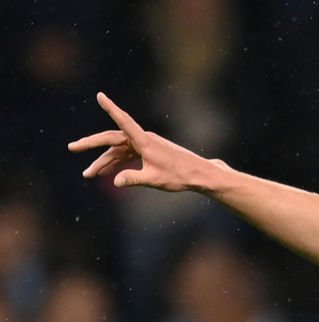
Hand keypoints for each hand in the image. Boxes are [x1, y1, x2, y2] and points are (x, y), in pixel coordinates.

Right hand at [68, 92, 217, 191]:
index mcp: (144, 141)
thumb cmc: (179, 176)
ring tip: (88, 174)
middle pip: (112, 139)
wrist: (198, 174)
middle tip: (72, 148)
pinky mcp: (148, 152)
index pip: (124, 121)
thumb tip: (115, 182)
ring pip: (118, 150)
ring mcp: (145, 145)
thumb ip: (133, 179)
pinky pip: (127, 155)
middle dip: (91, 145)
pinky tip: (106, 173)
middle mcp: (143, 139)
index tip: (100, 95)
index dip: (111, 108)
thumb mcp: (154, 179)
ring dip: (104, 161)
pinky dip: (116, 163)